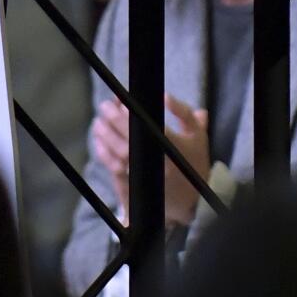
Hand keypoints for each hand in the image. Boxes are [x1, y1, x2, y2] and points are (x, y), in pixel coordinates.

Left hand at [91, 92, 211, 226]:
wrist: (193, 199)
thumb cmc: (193, 161)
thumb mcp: (197, 134)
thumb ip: (184, 112)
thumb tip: (165, 97)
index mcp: (173, 146)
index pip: (149, 126)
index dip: (132, 113)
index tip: (121, 100)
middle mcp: (158, 161)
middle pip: (131, 140)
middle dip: (114, 121)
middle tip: (105, 107)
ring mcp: (146, 174)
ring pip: (120, 153)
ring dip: (106, 135)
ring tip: (99, 122)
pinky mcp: (136, 184)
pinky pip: (115, 168)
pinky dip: (104, 154)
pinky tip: (99, 141)